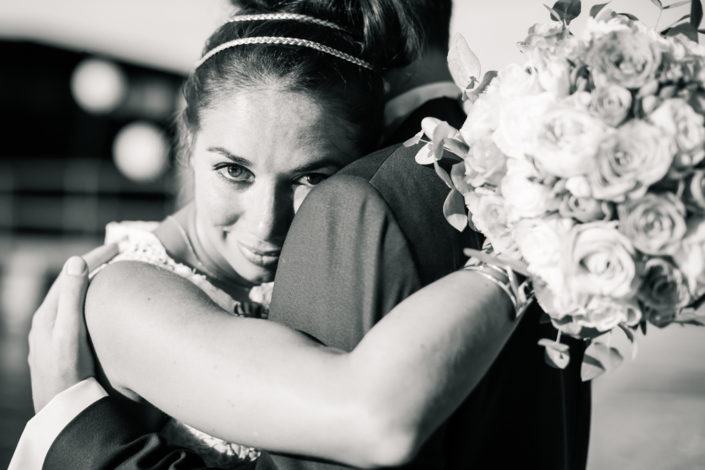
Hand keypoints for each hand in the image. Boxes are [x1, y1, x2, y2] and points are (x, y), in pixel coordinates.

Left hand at [27, 244, 117, 411]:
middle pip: (72, 283)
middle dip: (95, 265)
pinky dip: (92, 301)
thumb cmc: (68, 374)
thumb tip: (77, 261)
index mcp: (47, 314)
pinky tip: (103, 306)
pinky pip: (76, 313)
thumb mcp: (70, 334)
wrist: (62, 411)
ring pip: (74, 299)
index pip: (72, 273)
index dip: (96, 256)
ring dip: (93, 283)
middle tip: (120, 254)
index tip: (120, 246)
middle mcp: (46, 322)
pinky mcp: (61, 348)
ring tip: (114, 273)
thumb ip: (72, 298)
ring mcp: (52, 336)